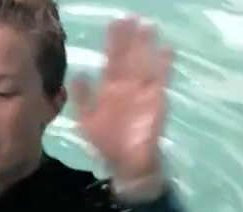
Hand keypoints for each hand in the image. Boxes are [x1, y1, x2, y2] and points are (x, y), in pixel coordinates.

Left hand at [70, 16, 172, 201]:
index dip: (113, 42)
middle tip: (131, 17)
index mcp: (109, 88)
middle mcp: (126, 86)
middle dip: (130, 38)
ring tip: (148, 26)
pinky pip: (161, 79)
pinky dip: (164, 66)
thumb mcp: (87, 121)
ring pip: (144, 63)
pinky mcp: (156, 100)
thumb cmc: (106, 142)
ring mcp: (142, 91)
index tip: (114, 23)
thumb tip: (76, 75)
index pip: (111, 59)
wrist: (127, 163)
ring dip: (146, 46)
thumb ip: (82, 98)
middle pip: (129, 57)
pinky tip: (166, 50)